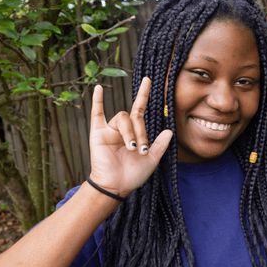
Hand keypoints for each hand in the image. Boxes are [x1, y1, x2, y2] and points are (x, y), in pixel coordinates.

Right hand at [88, 77, 172, 196]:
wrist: (116, 186)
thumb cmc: (133, 175)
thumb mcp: (151, 160)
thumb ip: (160, 145)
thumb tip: (170, 130)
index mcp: (135, 133)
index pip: (139, 110)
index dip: (144, 95)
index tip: (148, 80)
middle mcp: (122, 129)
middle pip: (134, 117)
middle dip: (141, 132)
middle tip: (141, 149)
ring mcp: (109, 130)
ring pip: (122, 118)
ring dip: (129, 132)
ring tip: (131, 148)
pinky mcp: (98, 134)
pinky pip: (97, 114)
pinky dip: (97, 101)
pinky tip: (99, 88)